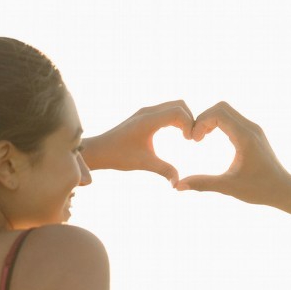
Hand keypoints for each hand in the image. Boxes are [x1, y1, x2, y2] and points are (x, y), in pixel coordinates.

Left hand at [81, 100, 195, 185]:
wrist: (98, 151)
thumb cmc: (118, 156)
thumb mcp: (143, 163)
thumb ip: (164, 170)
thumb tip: (178, 184)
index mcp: (148, 120)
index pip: (178, 111)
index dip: (189, 123)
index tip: (190, 141)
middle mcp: (148, 112)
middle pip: (179, 105)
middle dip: (190, 119)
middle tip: (192, 139)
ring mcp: (145, 112)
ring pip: (173, 106)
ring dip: (183, 119)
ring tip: (186, 137)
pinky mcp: (144, 116)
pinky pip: (166, 111)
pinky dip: (176, 119)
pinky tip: (177, 134)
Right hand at [176, 101, 290, 205]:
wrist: (283, 189)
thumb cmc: (259, 189)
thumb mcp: (228, 187)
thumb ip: (203, 184)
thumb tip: (178, 186)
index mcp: (245, 138)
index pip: (218, 114)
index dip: (201, 122)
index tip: (194, 141)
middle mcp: (251, 128)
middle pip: (221, 107)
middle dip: (204, 118)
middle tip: (195, 138)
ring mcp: (253, 129)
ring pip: (227, 111)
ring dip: (211, 120)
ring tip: (201, 138)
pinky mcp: (253, 132)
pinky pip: (232, 118)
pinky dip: (218, 123)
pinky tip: (211, 138)